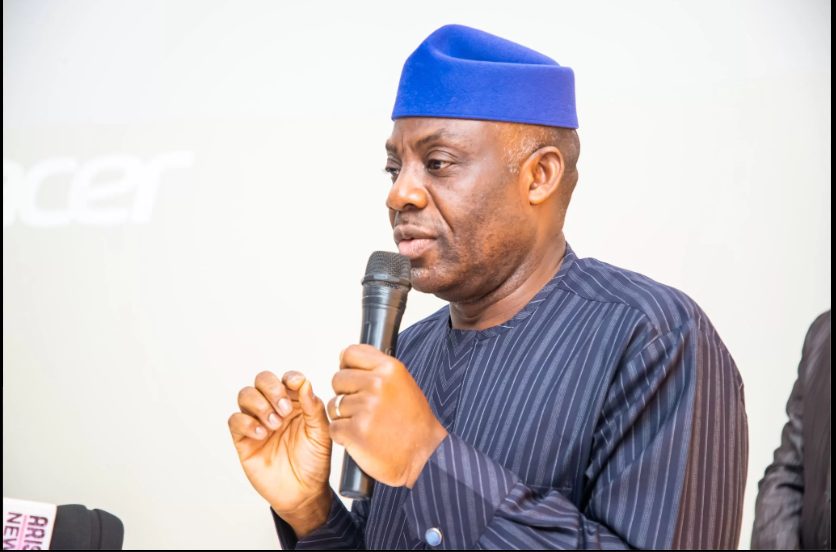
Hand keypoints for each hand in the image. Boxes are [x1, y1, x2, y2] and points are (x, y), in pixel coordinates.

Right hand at [228, 371, 331, 535]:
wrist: (303, 492)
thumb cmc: (314, 461)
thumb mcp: (321, 433)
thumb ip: (313, 407)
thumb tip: (304, 382)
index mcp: (295, 403)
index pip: (287, 379)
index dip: (289, 378)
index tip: (295, 384)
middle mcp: (275, 408)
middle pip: (262, 380)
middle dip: (272, 389)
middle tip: (284, 409)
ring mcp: (257, 422)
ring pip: (246, 395)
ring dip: (259, 405)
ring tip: (274, 424)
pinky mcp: (244, 439)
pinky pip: (235, 420)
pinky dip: (246, 422)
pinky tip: (262, 434)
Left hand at [328, 344, 447, 487]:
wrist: (424, 455)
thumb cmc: (414, 421)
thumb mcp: (402, 383)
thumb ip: (376, 368)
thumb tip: (345, 357)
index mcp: (390, 369)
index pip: (350, 353)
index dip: (347, 366)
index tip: (353, 378)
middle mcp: (377, 385)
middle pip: (338, 379)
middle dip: (345, 394)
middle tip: (364, 408)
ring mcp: (365, 408)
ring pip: (333, 405)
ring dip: (344, 417)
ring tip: (366, 424)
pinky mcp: (355, 431)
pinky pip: (334, 427)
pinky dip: (343, 435)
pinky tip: (361, 438)